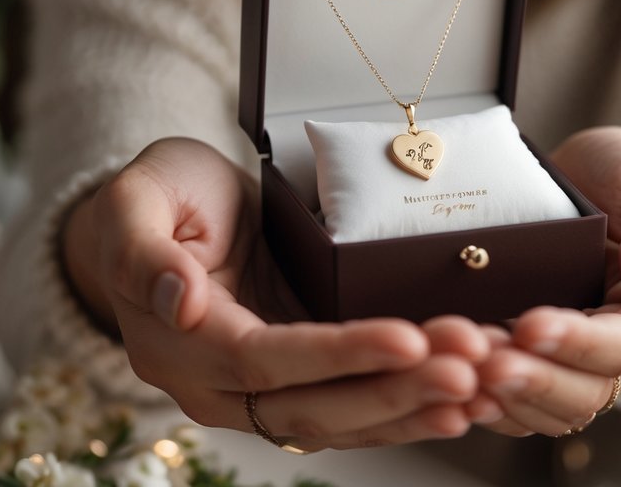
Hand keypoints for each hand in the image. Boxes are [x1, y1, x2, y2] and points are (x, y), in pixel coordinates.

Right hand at [61, 137, 499, 447]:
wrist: (165, 215)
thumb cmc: (152, 198)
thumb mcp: (136, 204)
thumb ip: (146, 255)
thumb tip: (182, 305)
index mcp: (180, 345)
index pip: (265, 362)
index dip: (338, 356)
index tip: (407, 339)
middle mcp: (218, 386)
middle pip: (314, 407)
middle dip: (396, 391)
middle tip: (468, 367)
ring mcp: (260, 391)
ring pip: (342, 420)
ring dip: (414, 408)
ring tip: (483, 387)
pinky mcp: (298, 380)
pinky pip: (354, 410)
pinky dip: (409, 411)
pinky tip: (464, 404)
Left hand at [475, 127, 620, 436]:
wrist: (580, 187)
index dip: (580, 343)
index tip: (531, 324)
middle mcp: (620, 357)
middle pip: (584, 394)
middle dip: (533, 381)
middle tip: (483, 361)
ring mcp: (572, 368)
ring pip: (543, 412)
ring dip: (499, 396)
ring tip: (456, 365)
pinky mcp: (531, 368)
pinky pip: (508, 406)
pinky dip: (477, 400)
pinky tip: (444, 379)